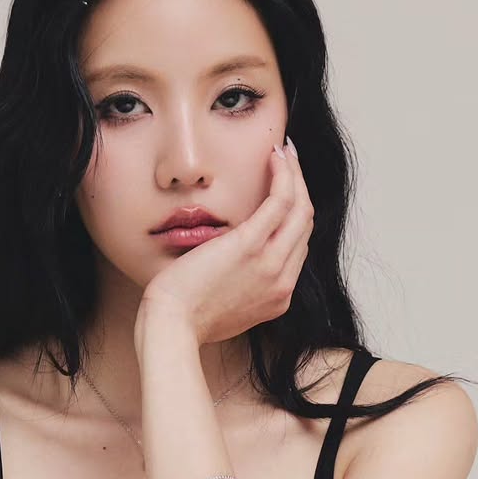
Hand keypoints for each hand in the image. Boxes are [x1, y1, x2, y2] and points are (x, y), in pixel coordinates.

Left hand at [138, 138, 313, 344]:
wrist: (172, 326)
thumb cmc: (185, 318)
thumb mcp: (223, 306)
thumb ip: (238, 285)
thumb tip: (230, 265)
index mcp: (277, 297)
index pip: (297, 248)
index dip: (294, 214)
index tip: (284, 191)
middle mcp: (281, 282)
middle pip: (305, 225)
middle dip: (301, 188)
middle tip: (288, 161)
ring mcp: (270, 264)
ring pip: (301, 209)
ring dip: (295, 174)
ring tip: (284, 152)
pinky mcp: (251, 246)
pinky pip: (281, 200)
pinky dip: (284, 174)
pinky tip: (275, 155)